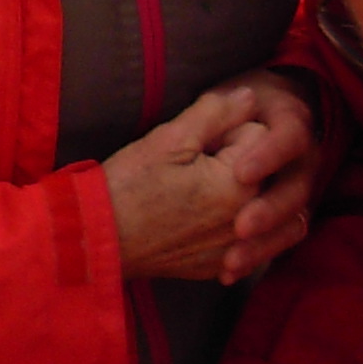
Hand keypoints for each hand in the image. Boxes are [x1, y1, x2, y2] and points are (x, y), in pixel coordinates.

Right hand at [105, 81, 314, 282]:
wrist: (97, 240)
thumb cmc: (129, 186)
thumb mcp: (169, 138)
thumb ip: (216, 112)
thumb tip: (251, 96)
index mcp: (239, 185)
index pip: (260, 136)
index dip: (229, 129)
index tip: (198, 141)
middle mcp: (246, 223)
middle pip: (266, 172)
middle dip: (242, 160)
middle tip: (196, 165)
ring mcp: (233, 250)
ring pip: (261, 208)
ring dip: (246, 195)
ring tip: (204, 190)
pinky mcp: (218, 267)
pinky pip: (245, 241)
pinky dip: (235, 227)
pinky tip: (204, 219)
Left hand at [216, 69, 325, 282]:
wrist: (245, 122)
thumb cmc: (230, 108)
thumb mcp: (222, 97)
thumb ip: (226, 104)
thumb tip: (243, 99)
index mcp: (291, 124)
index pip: (290, 138)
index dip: (269, 155)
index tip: (241, 173)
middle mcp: (302, 161)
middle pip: (297, 189)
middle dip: (269, 210)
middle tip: (239, 226)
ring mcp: (296, 191)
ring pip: (293, 222)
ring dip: (264, 244)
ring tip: (230, 260)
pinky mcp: (285, 217)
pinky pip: (279, 241)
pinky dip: (256, 257)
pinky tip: (225, 271)